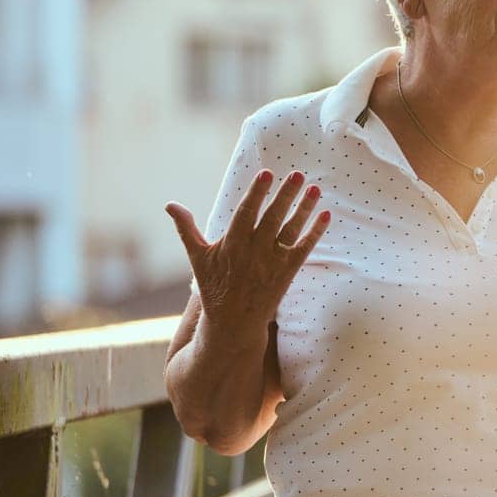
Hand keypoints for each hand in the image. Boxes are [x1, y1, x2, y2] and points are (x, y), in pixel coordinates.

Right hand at [165, 170, 330, 335]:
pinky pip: (304, 248)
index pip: (247, 213)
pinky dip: (315, 232)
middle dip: (285, 195)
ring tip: (315, 189)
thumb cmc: (214, 286)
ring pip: (291, 230)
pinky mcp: (288, 272)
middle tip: (298, 174)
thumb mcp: (197, 257)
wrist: (232, 323)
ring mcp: (273, 262)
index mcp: (232, 245)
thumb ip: (186, 229)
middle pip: (273, 218)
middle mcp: (254, 252)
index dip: (257, 193)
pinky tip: (326, 214)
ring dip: (304, 209)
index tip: (267, 173)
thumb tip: (169, 205)